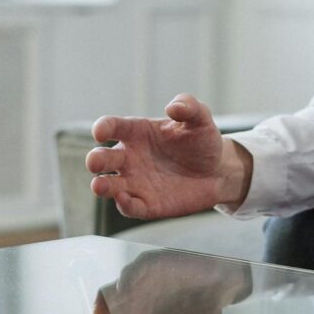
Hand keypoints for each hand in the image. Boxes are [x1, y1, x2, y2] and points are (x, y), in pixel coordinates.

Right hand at [87, 94, 252, 219]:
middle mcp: (130, 158)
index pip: (112, 127)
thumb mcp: (200, 119)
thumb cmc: (202, 141)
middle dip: (95, 160)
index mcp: (136, 133)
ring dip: (101, 185)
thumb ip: (188, 106)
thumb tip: (173, 107)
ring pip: (109, 185)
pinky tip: (124, 199)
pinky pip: (130, 207)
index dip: (103, 128)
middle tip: (95, 163)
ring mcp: (136, 182)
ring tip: (99, 185)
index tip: (100, 132)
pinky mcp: (147, 204)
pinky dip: (124, 204)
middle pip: (103, 158)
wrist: (218, 171)